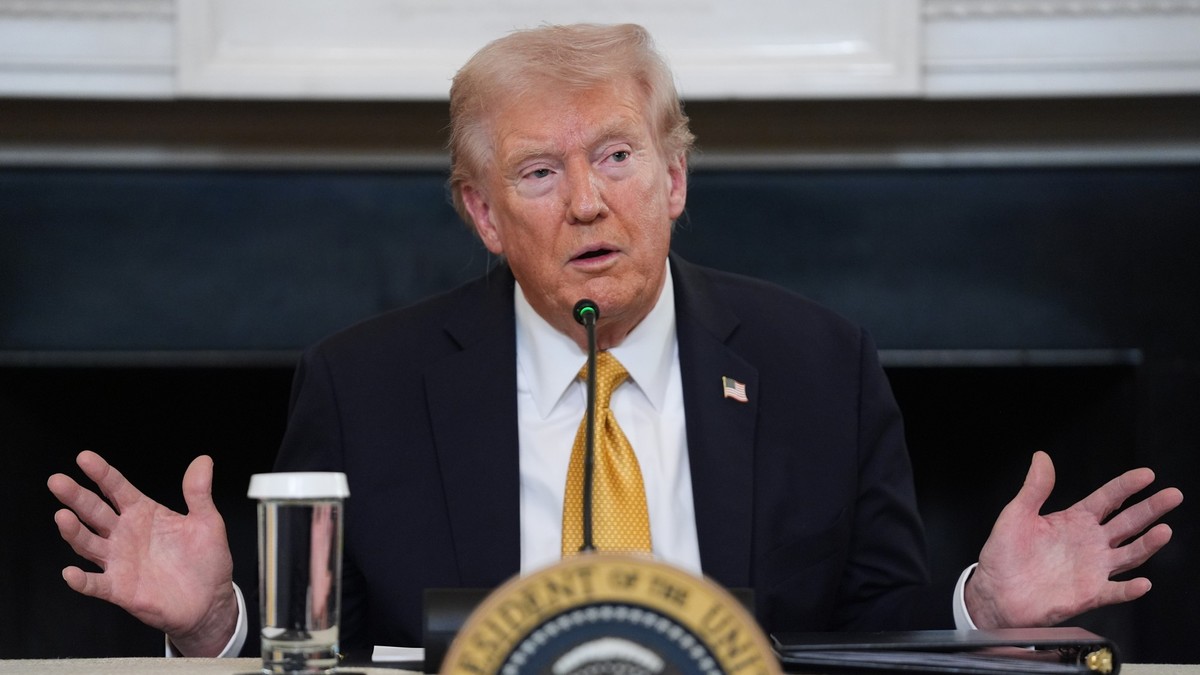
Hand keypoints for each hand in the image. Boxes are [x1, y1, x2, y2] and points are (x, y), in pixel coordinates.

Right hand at [48, 451, 238, 655]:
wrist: (210, 600)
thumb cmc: (205, 560)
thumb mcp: (207, 522)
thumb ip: (199, 492)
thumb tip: (204, 460)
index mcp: (143, 513)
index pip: (117, 489)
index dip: (102, 473)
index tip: (84, 457)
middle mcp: (125, 534)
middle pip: (95, 512)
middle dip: (76, 496)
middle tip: (57, 481)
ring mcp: (119, 561)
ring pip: (88, 543)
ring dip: (74, 532)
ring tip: (62, 516)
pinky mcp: (120, 589)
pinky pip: (96, 584)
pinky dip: (82, 580)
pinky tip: (70, 573)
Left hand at [965, 451, 1182, 628]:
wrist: (995, 591)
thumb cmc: (1004, 554)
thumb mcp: (1016, 514)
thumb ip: (1034, 488)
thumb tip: (1041, 457)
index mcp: (1075, 520)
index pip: (1108, 498)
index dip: (1127, 486)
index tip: (1147, 474)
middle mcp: (1090, 542)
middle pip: (1128, 522)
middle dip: (1151, 508)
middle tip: (1172, 495)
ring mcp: (1093, 568)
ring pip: (1130, 554)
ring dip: (1148, 544)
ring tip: (1164, 530)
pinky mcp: (1089, 594)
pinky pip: (1115, 591)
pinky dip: (1129, 589)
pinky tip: (1142, 583)